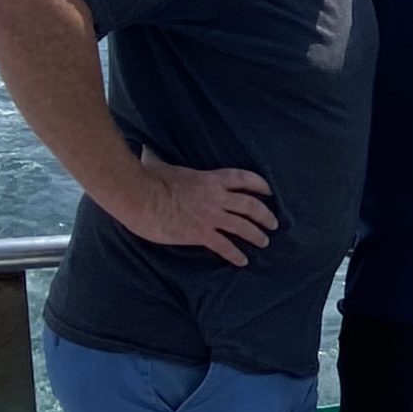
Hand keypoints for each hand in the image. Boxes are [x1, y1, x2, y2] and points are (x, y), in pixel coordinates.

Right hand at [115, 148, 276, 265]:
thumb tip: (146, 149)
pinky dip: (235, 254)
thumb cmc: (147, 178)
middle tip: (273, 224)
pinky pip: (224, 246)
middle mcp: (216, 197)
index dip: (259, 185)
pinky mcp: (200, 233)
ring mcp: (210, 216)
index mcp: (210, 178)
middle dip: (265, 215)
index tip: (269, 191)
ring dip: (256, 235)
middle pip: (251, 205)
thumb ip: (161, 158)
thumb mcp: (160, 163)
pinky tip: (242, 261)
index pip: (243, 178)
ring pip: (243, 226)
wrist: (139, 196)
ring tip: (264, 242)